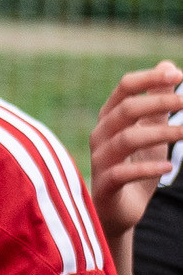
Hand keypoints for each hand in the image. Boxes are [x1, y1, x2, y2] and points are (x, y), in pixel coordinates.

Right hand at [88, 63, 180, 236]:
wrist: (119, 209)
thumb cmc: (135, 164)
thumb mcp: (151, 130)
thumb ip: (157, 101)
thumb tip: (168, 66)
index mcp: (110, 118)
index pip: (124, 89)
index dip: (149, 79)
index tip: (178, 75)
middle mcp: (101, 135)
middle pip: (125, 110)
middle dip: (159, 103)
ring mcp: (100, 160)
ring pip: (126, 139)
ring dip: (161, 133)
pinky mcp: (105, 185)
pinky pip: (123, 173)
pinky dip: (147, 169)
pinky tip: (168, 168)